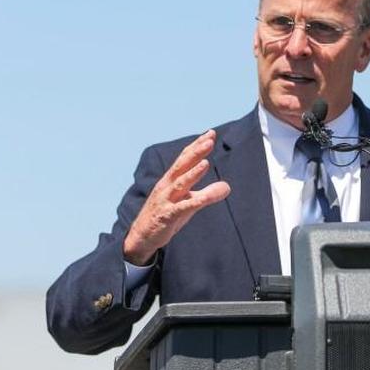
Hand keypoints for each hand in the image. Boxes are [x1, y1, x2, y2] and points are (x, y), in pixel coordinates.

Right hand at [123, 130, 231, 264]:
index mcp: (171, 179)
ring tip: (206, 162)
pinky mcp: (168, 216)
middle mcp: (167, 186)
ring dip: (193, 173)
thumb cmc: (166, 214)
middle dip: (196, 152)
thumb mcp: (187, 202)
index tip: (211, 133)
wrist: (142, 236)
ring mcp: (166, 200)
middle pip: (182, 165)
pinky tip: (206, 197)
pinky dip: (194, 202)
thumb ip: (206, 193)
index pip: (185, 158)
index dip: (197, 145)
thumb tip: (227, 186)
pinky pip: (182, 208)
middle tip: (210, 139)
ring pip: (180, 184)